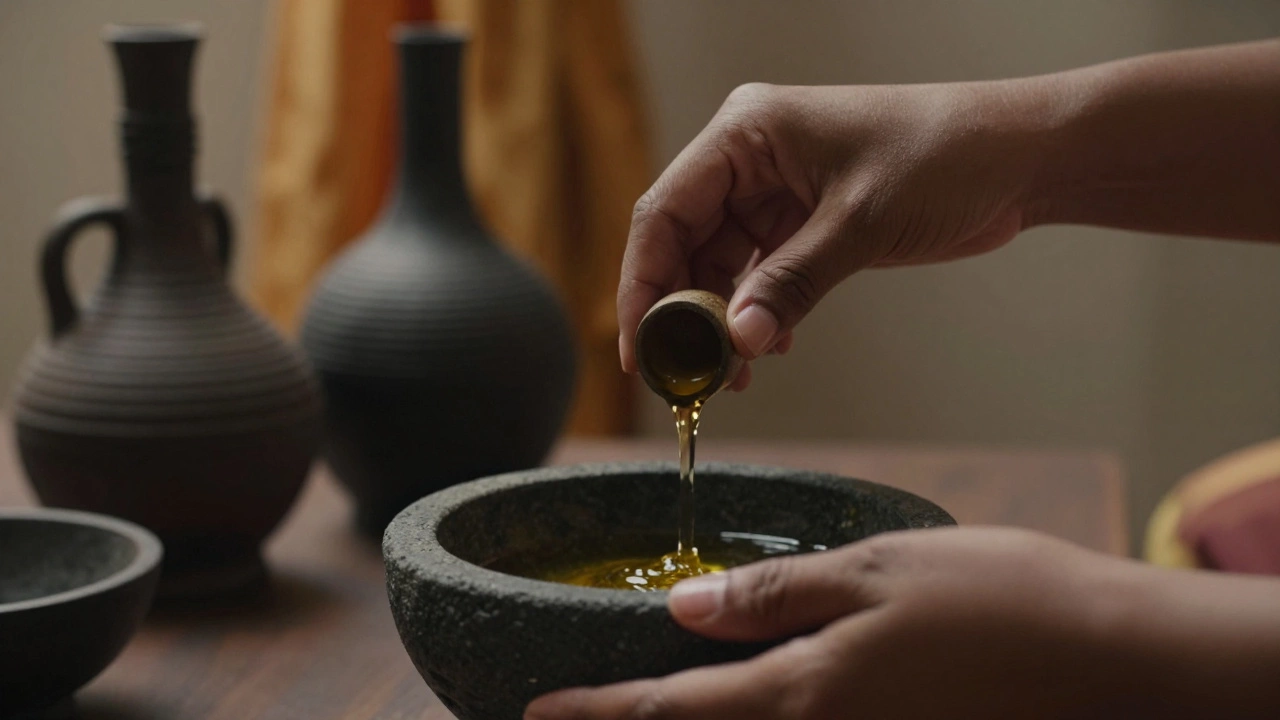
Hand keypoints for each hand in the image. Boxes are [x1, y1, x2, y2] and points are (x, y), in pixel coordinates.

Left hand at [526, 527, 1138, 718]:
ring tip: (638, 709)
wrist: (1114, 660)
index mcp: (805, 695)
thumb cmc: (999, 598)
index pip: (669, 712)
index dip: (596, 714)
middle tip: (575, 717)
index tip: (537, 713)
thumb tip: (683, 610)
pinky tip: (736, 704)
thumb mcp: (875, 573)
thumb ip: (774, 596)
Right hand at [618, 80, 1050, 387]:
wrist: (1021, 157)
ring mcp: (776, 189)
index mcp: (746, 133)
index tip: (640, 348)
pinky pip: (758, 273)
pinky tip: (770, 350)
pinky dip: (758, 313)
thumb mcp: (859, 223)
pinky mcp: (803, 219)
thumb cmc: (946, 157)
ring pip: (718, 265)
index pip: (663, 211)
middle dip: (682, 312)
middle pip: (683, 242)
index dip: (642, 283)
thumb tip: (738, 342)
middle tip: (685, 376)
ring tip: (733, 377)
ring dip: (721, 322)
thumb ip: (791, 283)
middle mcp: (750, 157)